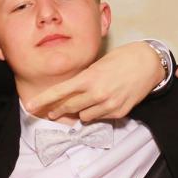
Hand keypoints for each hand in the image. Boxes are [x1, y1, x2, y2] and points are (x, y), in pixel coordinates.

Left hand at [26, 42, 163, 121]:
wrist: (148, 63)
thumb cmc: (121, 59)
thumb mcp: (97, 65)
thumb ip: (82, 80)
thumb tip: (69, 93)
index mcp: (88, 78)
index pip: (60, 92)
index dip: (43, 100)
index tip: (30, 106)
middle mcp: (97, 93)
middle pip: (68, 108)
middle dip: (58, 110)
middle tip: (52, 112)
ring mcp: (109, 105)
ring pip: (84, 117)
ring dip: (81, 112)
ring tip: (88, 101)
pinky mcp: (119, 112)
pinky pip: (99, 118)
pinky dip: (97, 112)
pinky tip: (103, 102)